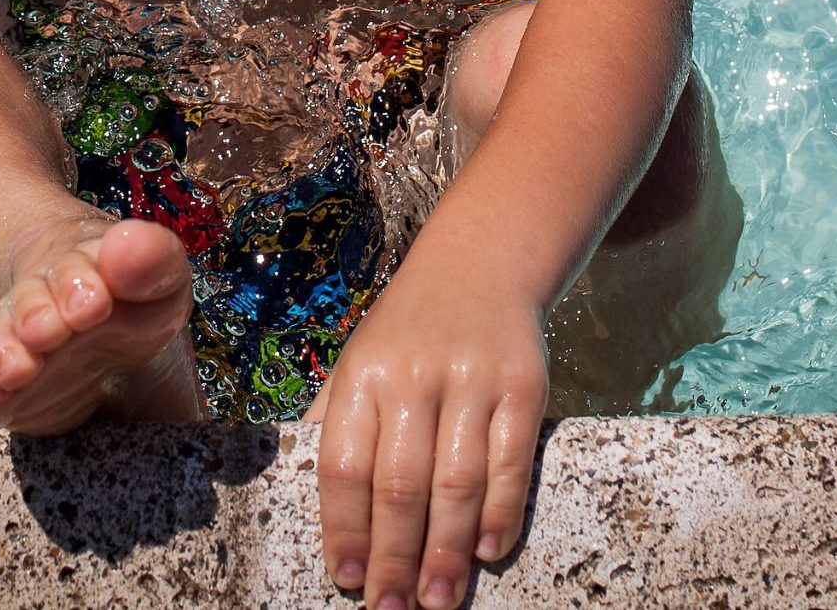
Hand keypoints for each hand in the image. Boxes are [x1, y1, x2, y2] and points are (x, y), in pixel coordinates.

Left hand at [307, 255, 547, 608]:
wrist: (482, 261)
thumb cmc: (409, 330)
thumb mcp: (361, 360)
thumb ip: (337, 424)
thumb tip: (312, 503)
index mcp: (363, 374)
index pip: (344, 465)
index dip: (343, 529)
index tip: (345, 580)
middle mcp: (414, 375)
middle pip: (399, 485)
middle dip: (393, 557)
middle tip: (390, 609)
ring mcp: (471, 380)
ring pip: (456, 482)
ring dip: (447, 552)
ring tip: (438, 599)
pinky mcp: (524, 385)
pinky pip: (511, 462)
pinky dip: (500, 513)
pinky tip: (487, 551)